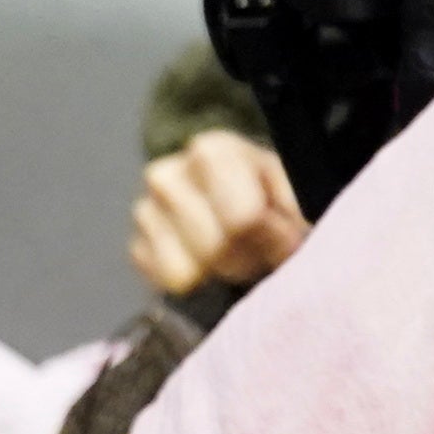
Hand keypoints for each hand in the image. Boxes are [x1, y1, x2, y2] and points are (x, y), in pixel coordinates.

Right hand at [129, 130, 309, 296]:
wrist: (236, 194)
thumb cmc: (270, 189)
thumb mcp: (293, 187)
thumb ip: (296, 209)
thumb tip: (295, 240)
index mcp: (212, 151)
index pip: (243, 218)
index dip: (272, 237)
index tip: (289, 238)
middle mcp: (168, 175)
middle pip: (214, 248)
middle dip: (248, 257)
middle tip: (263, 248)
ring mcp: (145, 212)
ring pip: (187, 272)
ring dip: (222, 270)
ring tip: (239, 251)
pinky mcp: (137, 248)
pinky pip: (168, 283)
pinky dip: (196, 281)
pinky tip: (211, 260)